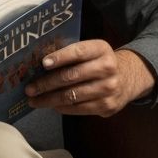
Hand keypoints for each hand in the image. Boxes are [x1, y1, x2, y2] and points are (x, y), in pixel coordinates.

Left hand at [24, 41, 155, 116]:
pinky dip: (62, 107)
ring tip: (34, 100)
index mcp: (101, 49)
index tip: (43, 63)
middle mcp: (108, 68)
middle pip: (71, 77)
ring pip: (72, 95)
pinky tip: (51, 105)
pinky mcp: (107, 106)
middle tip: (29, 88)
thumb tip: (40, 63)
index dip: (60, 57)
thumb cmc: (99, 62)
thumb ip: (71, 54)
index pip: (78, 52)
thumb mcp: (92, 51)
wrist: (128, 78)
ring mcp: (109, 89)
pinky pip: (78, 108)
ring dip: (49, 99)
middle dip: (46, 83)